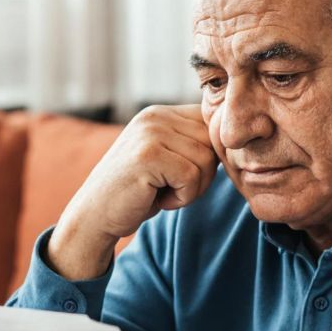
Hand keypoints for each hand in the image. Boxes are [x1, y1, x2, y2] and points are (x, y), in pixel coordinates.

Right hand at [48, 105, 216, 279]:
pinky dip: (181, 198)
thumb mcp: (165, 160)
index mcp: (161, 113)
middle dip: (202, 175)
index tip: (182, 177)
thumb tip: (238, 139)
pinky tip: (157, 199)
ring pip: (205, 161)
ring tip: (162, 192)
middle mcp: (155, 116)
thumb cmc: (135, 193)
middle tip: (172, 189)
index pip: (210, 125)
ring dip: (191, 189)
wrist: (93, 217)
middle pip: (212, 143)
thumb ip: (191, 144)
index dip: (208, 157)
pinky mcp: (148, 155)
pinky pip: (192, 177)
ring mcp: (150, 133)